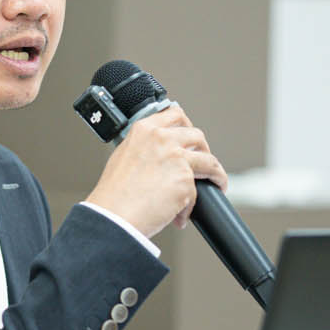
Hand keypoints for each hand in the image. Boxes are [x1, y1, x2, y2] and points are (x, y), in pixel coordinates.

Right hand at [83, 104, 228, 238]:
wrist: (113, 215)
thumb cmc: (114, 194)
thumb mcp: (124, 156)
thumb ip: (144, 148)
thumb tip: (159, 156)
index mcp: (144, 130)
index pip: (174, 115)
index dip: (186, 125)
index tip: (190, 134)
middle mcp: (162, 139)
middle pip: (197, 135)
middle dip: (204, 149)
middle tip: (202, 162)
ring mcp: (176, 158)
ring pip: (209, 161)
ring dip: (215, 173)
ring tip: (216, 183)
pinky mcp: (186, 180)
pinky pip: (199, 192)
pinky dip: (191, 206)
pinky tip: (181, 214)